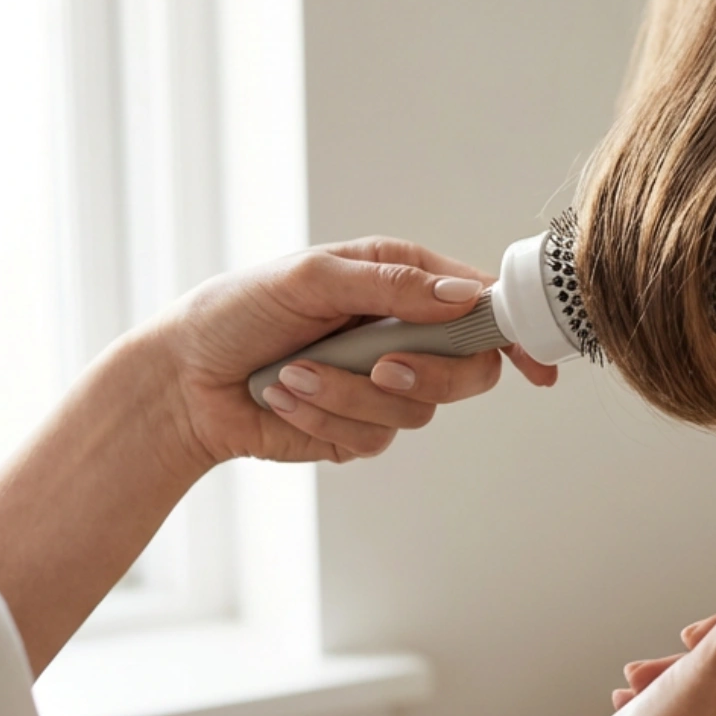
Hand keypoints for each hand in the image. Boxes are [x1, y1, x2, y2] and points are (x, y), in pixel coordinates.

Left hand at [152, 237, 557, 467]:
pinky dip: (325, 419)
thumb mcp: (311, 278)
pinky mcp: (360, 429)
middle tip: (382, 365)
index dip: (515, 331)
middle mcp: (405, 332)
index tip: (533, 363)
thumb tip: (462, 297)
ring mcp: (385, 384)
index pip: (482, 304)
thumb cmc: (237, 311)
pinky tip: (285, 397)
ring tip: (294, 375)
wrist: (182, 380)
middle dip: (429, 372)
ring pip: (419, 408)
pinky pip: (374, 438)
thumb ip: (390, 285)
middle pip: (471, 368)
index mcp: (403, 281)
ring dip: (348, 395)